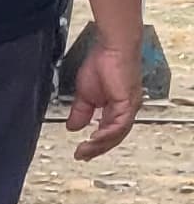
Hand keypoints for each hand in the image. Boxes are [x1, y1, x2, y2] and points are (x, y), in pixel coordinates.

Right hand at [70, 33, 143, 160]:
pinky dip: (106, 134)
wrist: (111, 48)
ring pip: (117, 134)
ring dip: (100, 145)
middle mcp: (126, 110)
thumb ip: (81, 112)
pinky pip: (118, 125)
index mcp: (117, 108)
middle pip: (114, 137)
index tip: (81, 151)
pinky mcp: (127, 103)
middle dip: (97, 149)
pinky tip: (93, 138)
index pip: (108, 132)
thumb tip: (74, 127)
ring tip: (84, 150)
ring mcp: (129, 107)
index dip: (96, 144)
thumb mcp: (85, 94)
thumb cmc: (102, 63)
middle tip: (81, 156)